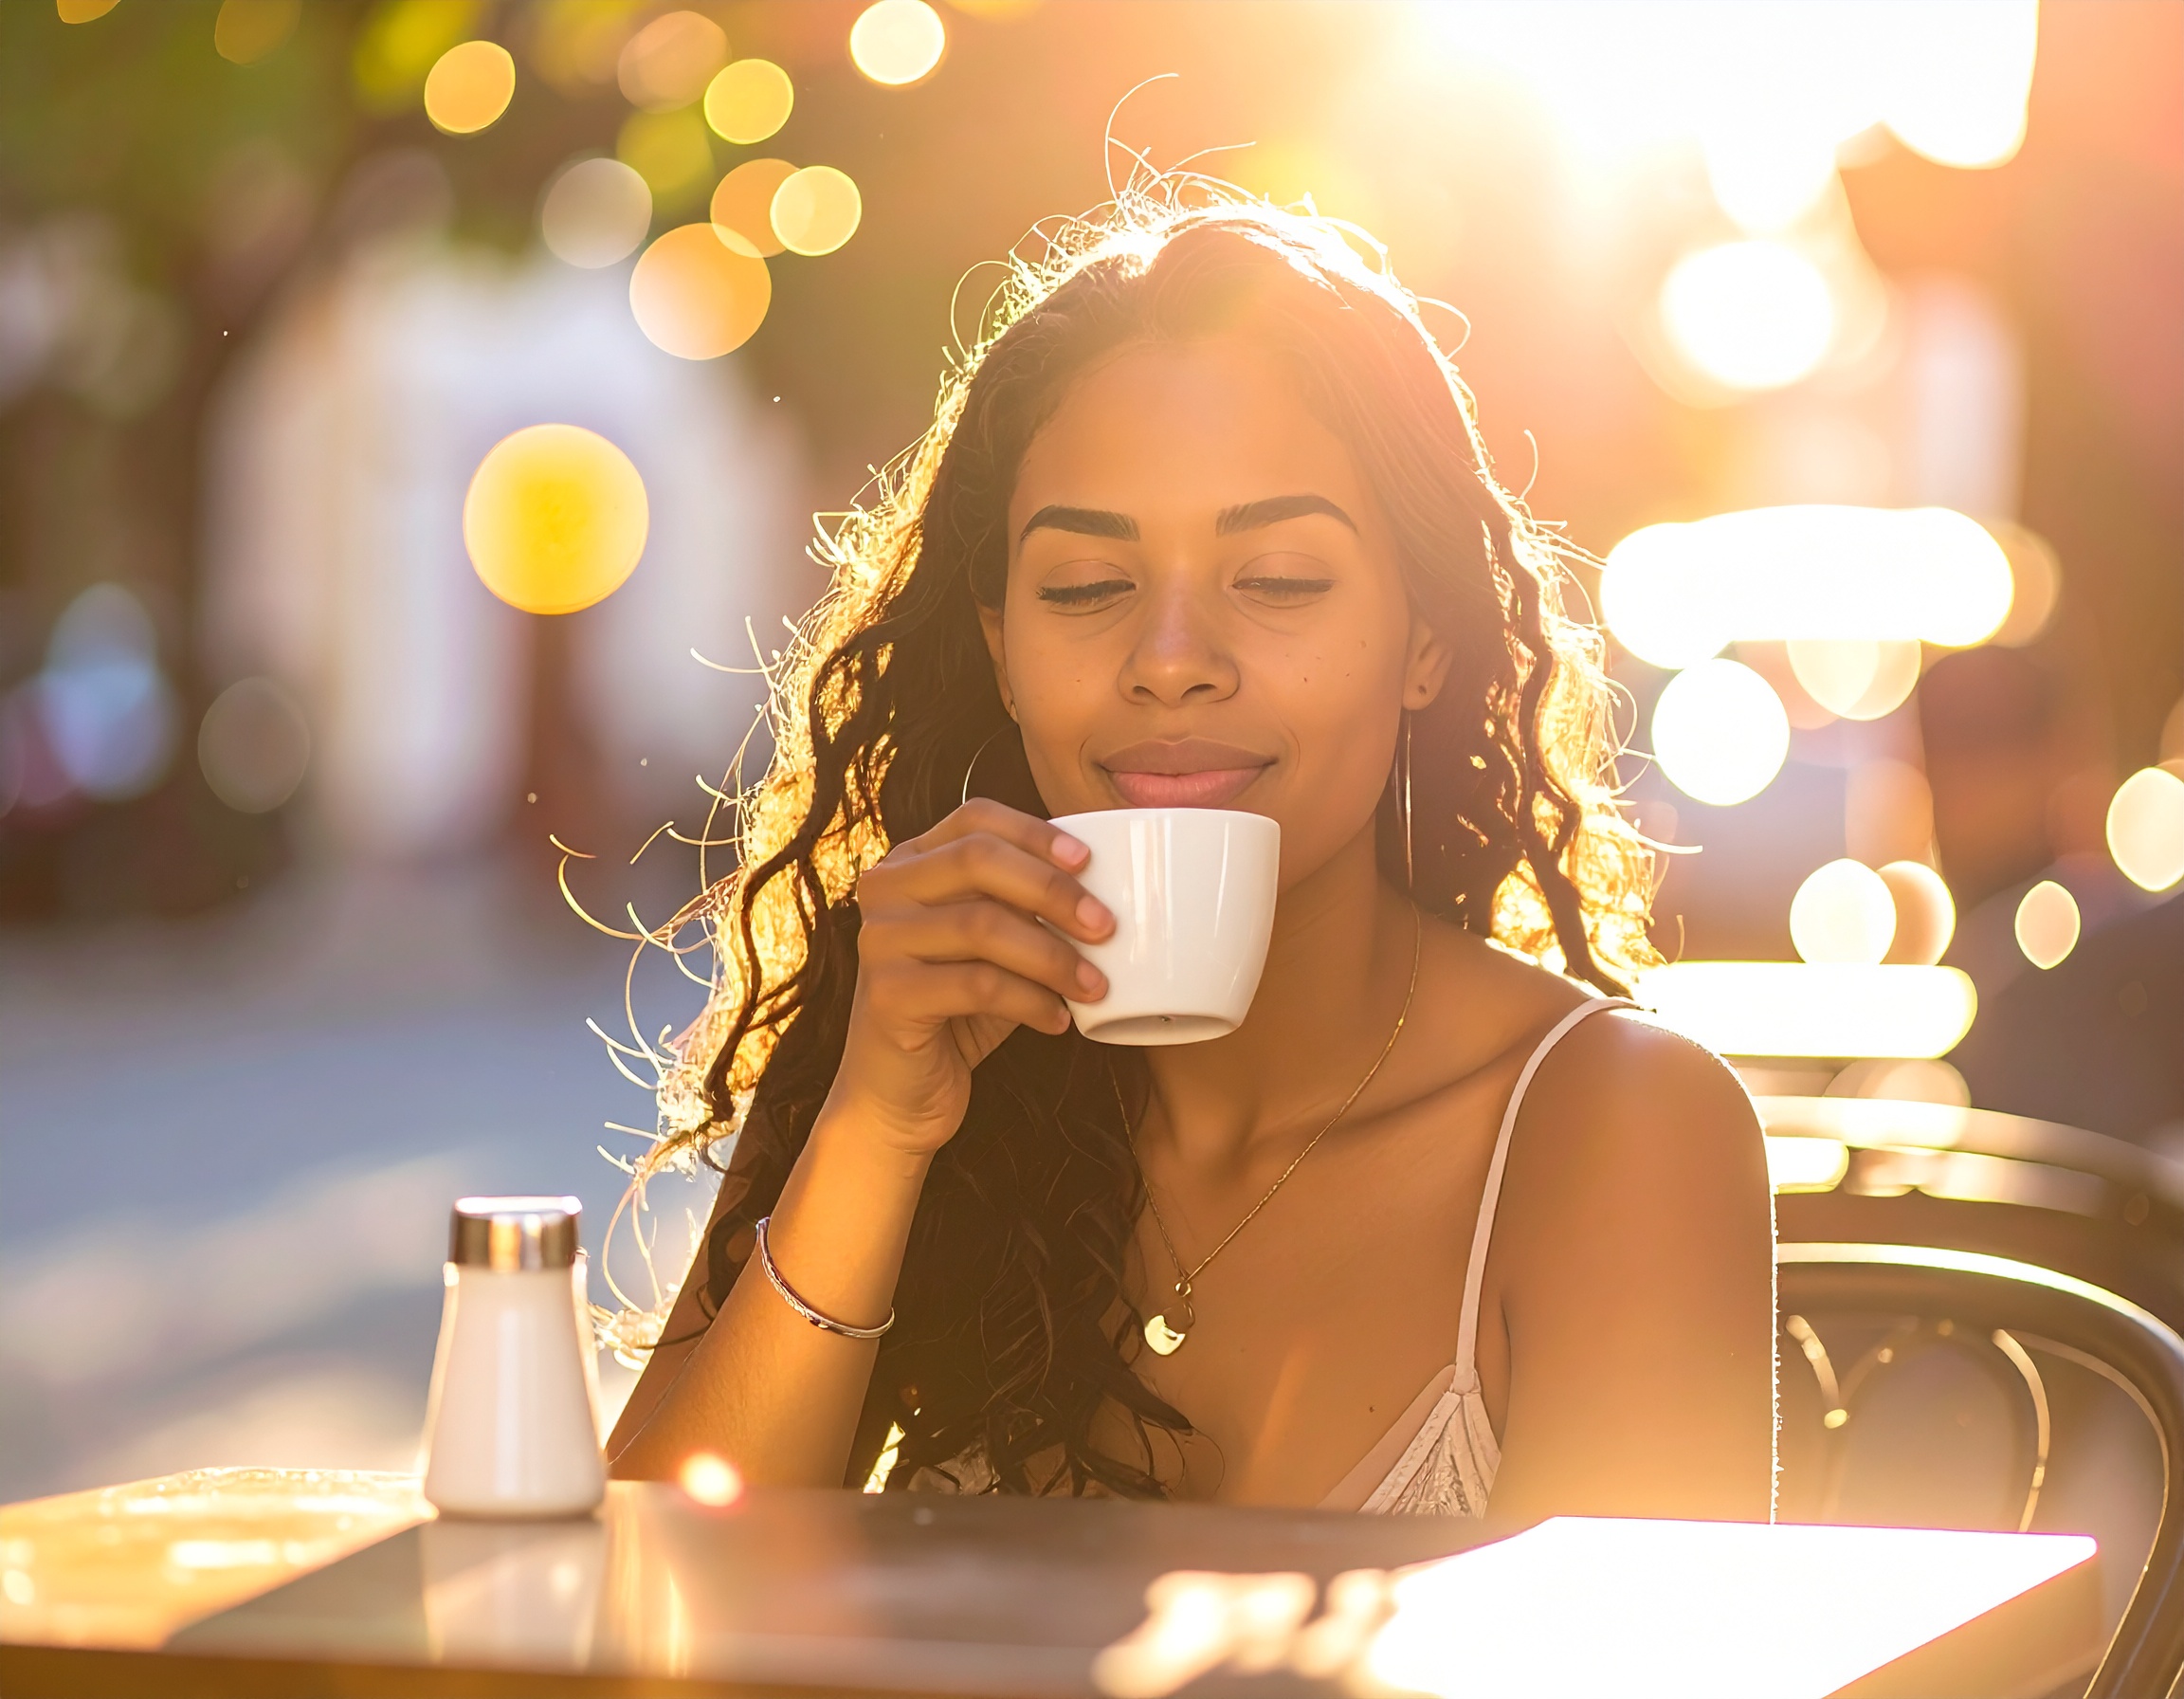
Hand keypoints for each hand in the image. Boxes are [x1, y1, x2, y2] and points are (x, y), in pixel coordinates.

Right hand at [825, 800, 1112, 1155]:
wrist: (899, 1094)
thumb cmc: (959, 1012)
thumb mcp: (992, 949)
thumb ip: (1022, 908)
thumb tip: (1105, 886)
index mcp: (910, 864)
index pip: (975, 819)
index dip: (1035, 833)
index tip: (1089, 861)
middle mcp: (884, 890)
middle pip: (976, 859)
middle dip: (1052, 889)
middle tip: (1106, 927)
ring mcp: (878, 941)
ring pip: (981, 924)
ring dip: (1052, 956)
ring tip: (1095, 986)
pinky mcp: (887, 995)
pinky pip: (976, 985)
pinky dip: (1030, 1001)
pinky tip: (1059, 1020)